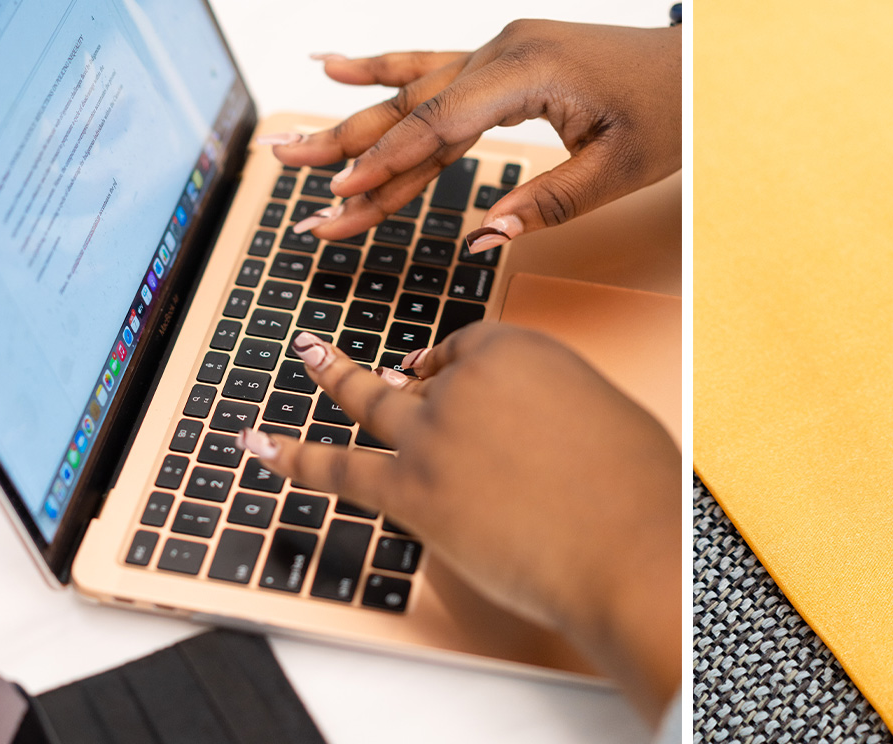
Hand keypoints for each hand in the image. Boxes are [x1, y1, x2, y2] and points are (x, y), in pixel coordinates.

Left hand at [235, 326, 681, 719]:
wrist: (628, 543)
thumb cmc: (635, 491)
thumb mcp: (603, 416)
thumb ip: (554, 411)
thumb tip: (530, 437)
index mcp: (522, 350)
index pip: (469, 350)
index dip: (456, 369)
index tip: (455, 383)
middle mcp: (468, 383)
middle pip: (422, 375)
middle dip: (398, 368)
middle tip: (374, 355)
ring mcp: (432, 436)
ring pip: (370, 400)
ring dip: (333, 376)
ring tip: (308, 355)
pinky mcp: (411, 492)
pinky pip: (337, 469)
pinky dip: (291, 457)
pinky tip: (258, 446)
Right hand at [259, 20, 681, 254]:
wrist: (696, 67)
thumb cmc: (667, 114)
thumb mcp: (618, 171)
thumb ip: (549, 204)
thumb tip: (484, 237)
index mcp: (531, 72)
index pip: (441, 125)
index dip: (387, 163)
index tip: (341, 194)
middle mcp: (505, 51)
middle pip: (412, 108)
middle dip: (349, 149)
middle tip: (289, 176)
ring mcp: (501, 49)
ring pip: (414, 91)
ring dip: (352, 119)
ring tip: (293, 143)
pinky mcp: (504, 56)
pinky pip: (432, 64)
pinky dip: (382, 68)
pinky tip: (334, 66)